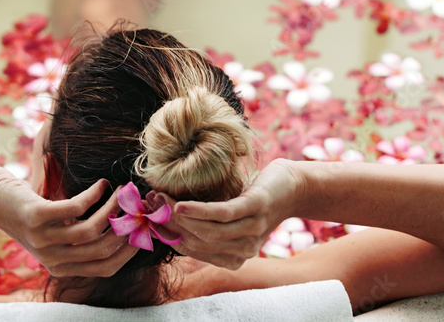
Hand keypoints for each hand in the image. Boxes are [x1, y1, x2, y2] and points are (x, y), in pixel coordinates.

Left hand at [0, 167, 138, 276]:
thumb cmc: (30, 212)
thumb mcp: (57, 232)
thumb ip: (82, 237)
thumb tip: (127, 228)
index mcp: (61, 267)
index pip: (106, 267)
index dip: (129, 250)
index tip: (144, 230)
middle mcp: (53, 259)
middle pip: (103, 250)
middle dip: (126, 227)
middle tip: (136, 205)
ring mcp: (43, 239)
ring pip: (92, 231)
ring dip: (112, 209)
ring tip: (120, 191)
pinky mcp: (37, 217)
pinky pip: (76, 208)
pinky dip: (94, 195)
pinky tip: (100, 184)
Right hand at [158, 158, 304, 269]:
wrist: (293, 186)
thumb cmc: (253, 200)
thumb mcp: (228, 219)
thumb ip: (205, 226)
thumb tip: (165, 219)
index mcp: (235, 257)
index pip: (194, 250)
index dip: (170, 235)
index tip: (150, 217)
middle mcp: (244, 249)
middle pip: (198, 242)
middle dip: (170, 225)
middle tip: (151, 204)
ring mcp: (251, 230)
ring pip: (208, 232)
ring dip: (180, 217)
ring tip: (161, 200)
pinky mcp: (254, 208)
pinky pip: (222, 215)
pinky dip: (198, 212)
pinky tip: (181, 205)